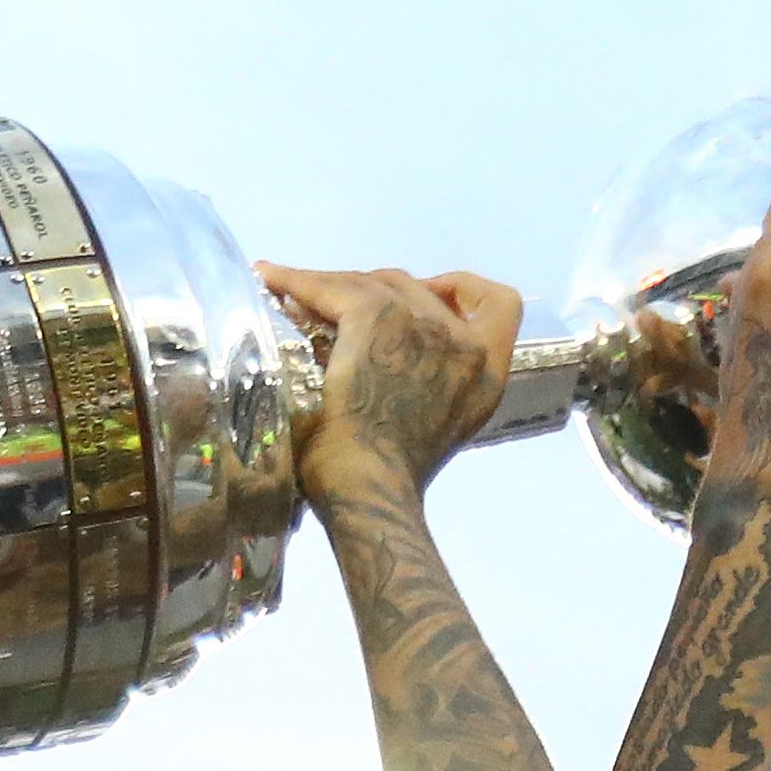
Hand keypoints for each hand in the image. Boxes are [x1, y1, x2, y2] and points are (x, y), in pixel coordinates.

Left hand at [267, 264, 523, 498]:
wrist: (365, 490)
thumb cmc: (383, 482)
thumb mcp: (429, 429)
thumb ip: (428, 386)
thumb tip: (384, 357)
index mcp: (487, 373)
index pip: (499, 305)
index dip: (459, 289)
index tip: (423, 295)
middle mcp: (464, 343)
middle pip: (415, 288)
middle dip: (372, 293)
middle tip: (329, 310)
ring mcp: (424, 325)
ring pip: (371, 283)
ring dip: (331, 287)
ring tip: (292, 297)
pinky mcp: (377, 318)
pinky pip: (332, 287)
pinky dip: (297, 280)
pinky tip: (271, 280)